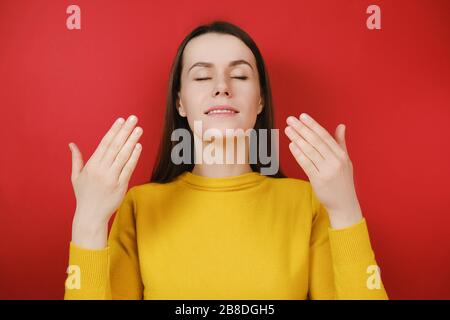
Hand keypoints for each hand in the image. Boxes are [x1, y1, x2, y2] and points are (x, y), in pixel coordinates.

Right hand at [69, 115, 142, 247]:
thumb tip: (71, 144)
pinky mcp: (120, 186)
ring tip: (139, 129)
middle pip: (115, 146)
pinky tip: (139, 146)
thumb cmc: (84, 195)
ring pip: (123, 156)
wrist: (90, 216)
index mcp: (91, 166)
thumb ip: (76, 159)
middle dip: (125, 131)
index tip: (120, 120)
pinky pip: (128, 168)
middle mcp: (101, 170)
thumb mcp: (76, 177)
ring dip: (132, 141)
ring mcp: (111, 178)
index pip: (104, 144)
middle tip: (133, 118)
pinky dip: (134, 157)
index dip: (113, 131)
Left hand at [284, 113, 362, 228]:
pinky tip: (291, 145)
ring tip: (288, 129)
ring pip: (310, 151)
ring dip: (297, 139)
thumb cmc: (343, 181)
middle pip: (316, 141)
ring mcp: (327, 171)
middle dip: (302, 129)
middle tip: (290, 120)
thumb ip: (341, 143)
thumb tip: (341, 125)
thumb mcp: (345, 161)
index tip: (302, 116)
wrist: (344, 204)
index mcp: (341, 155)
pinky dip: (298, 154)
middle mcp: (335, 161)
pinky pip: (306, 164)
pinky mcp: (318, 180)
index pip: (325, 136)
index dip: (313, 125)